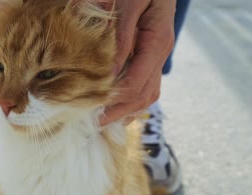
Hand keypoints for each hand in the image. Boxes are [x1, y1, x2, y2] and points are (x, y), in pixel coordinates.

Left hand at [99, 0, 175, 125]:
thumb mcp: (131, 2)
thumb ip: (122, 34)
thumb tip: (111, 70)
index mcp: (157, 42)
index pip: (137, 83)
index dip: (115, 100)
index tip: (92, 108)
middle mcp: (160, 54)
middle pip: (144, 95)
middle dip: (120, 112)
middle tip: (95, 124)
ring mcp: (157, 57)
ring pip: (148, 94)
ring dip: (127, 110)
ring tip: (105, 122)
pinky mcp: (151, 57)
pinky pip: (146, 85)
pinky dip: (132, 100)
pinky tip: (116, 108)